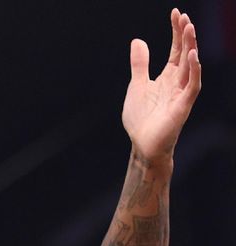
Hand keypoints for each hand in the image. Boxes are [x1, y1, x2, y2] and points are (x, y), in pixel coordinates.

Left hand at [122, 8, 201, 162]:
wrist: (142, 145)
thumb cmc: (141, 119)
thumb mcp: (136, 86)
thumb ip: (140, 65)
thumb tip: (138, 41)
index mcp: (167, 77)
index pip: (176, 49)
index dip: (176, 32)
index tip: (176, 13)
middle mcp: (177, 82)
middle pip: (185, 53)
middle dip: (185, 35)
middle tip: (184, 16)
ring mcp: (181, 94)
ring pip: (190, 66)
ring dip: (191, 47)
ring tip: (190, 29)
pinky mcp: (182, 106)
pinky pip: (192, 86)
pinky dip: (194, 71)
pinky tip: (193, 56)